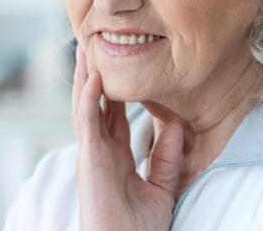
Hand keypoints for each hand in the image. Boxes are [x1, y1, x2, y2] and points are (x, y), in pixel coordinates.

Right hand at [72, 44, 183, 230]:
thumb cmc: (139, 229)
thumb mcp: (161, 189)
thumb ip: (167, 158)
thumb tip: (177, 125)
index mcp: (115, 156)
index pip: (113, 115)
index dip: (114, 91)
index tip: (118, 67)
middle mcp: (100, 151)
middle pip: (94, 105)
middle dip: (93, 78)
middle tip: (93, 49)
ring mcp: (92, 154)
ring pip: (85, 108)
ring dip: (86, 79)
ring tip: (86, 52)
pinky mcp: (90, 160)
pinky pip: (88, 124)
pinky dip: (89, 100)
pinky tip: (95, 79)